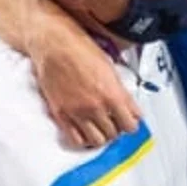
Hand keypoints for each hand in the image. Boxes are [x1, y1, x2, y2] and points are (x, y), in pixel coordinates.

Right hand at [26, 15, 141, 148]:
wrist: (54, 44)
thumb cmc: (79, 49)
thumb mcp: (110, 68)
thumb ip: (120, 91)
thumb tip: (129, 106)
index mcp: (112, 94)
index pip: (131, 124)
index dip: (132, 123)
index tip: (130, 121)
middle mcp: (95, 106)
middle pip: (114, 134)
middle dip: (117, 129)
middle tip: (114, 122)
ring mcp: (77, 112)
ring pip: (97, 141)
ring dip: (101, 136)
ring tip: (100, 127)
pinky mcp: (61, 114)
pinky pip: (76, 139)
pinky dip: (83, 139)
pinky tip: (85, 131)